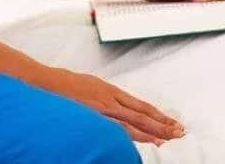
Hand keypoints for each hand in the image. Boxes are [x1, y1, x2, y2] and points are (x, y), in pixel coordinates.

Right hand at [34, 66, 183, 145]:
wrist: (44, 82)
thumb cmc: (63, 84)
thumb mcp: (89, 86)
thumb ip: (104, 97)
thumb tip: (114, 106)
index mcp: (110, 91)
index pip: (141, 105)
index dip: (158, 115)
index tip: (171, 122)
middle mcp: (110, 99)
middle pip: (142, 114)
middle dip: (162, 124)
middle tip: (179, 132)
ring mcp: (102, 109)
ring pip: (133, 123)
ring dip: (152, 132)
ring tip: (167, 140)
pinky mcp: (92, 116)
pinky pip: (116, 129)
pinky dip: (131, 136)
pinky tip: (142, 142)